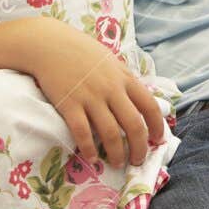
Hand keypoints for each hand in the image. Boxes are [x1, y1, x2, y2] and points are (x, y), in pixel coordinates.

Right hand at [20, 20, 167, 168]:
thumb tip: (138, 100)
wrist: (50, 44)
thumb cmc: (82, 53)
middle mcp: (111, 90)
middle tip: (138, 160)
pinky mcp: (70, 105)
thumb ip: (124, 81)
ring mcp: (91, 98)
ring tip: (118, 163)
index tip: (158, 140)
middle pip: (134, 125)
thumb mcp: (112, 62)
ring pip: (111, 133)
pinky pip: (82, 133)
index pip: (150, 106)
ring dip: (117, 153)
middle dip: (139, 147)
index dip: (157, 126)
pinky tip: (92, 158)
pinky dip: (89, 149)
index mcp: (125, 79)